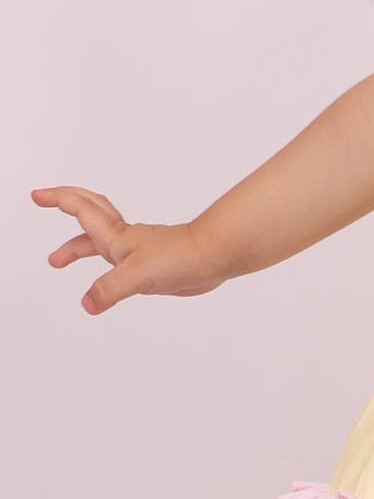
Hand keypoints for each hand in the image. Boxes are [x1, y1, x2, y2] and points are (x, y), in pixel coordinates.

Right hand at [30, 185, 227, 313]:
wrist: (213, 258)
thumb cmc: (179, 257)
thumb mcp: (137, 275)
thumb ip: (109, 289)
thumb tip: (88, 303)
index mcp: (115, 236)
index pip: (80, 209)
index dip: (58, 199)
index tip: (37, 195)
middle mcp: (123, 240)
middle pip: (88, 214)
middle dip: (63, 207)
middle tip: (42, 202)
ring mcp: (137, 251)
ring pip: (99, 241)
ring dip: (77, 245)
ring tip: (58, 260)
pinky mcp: (149, 265)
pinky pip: (118, 260)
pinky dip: (104, 262)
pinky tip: (108, 277)